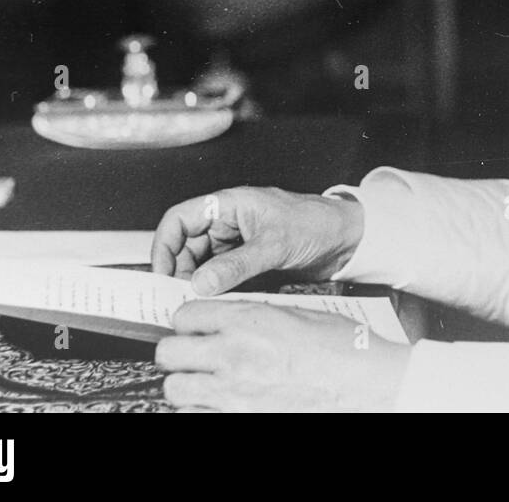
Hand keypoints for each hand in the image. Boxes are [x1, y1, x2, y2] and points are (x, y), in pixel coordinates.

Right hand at [151, 187, 363, 294]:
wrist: (348, 238)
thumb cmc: (316, 223)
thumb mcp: (274, 244)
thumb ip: (237, 265)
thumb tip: (200, 283)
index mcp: (229, 204)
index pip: (180, 219)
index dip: (164, 245)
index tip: (160, 275)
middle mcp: (229, 221)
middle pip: (186, 245)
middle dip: (178, 270)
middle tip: (177, 297)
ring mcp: (237, 242)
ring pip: (202, 263)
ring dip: (197, 282)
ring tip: (196, 303)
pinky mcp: (247, 260)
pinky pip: (220, 275)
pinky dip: (215, 289)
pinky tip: (217, 303)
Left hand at [156, 301, 410, 411]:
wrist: (366, 383)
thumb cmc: (343, 348)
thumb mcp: (297, 314)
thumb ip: (254, 316)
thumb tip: (228, 320)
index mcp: (249, 320)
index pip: (185, 314)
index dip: (188, 320)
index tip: (195, 326)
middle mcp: (234, 355)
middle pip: (168, 352)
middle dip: (177, 352)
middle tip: (191, 354)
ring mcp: (233, 394)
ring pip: (175, 390)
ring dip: (185, 385)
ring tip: (202, 383)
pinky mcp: (239, 419)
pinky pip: (195, 416)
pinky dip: (201, 410)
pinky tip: (217, 404)